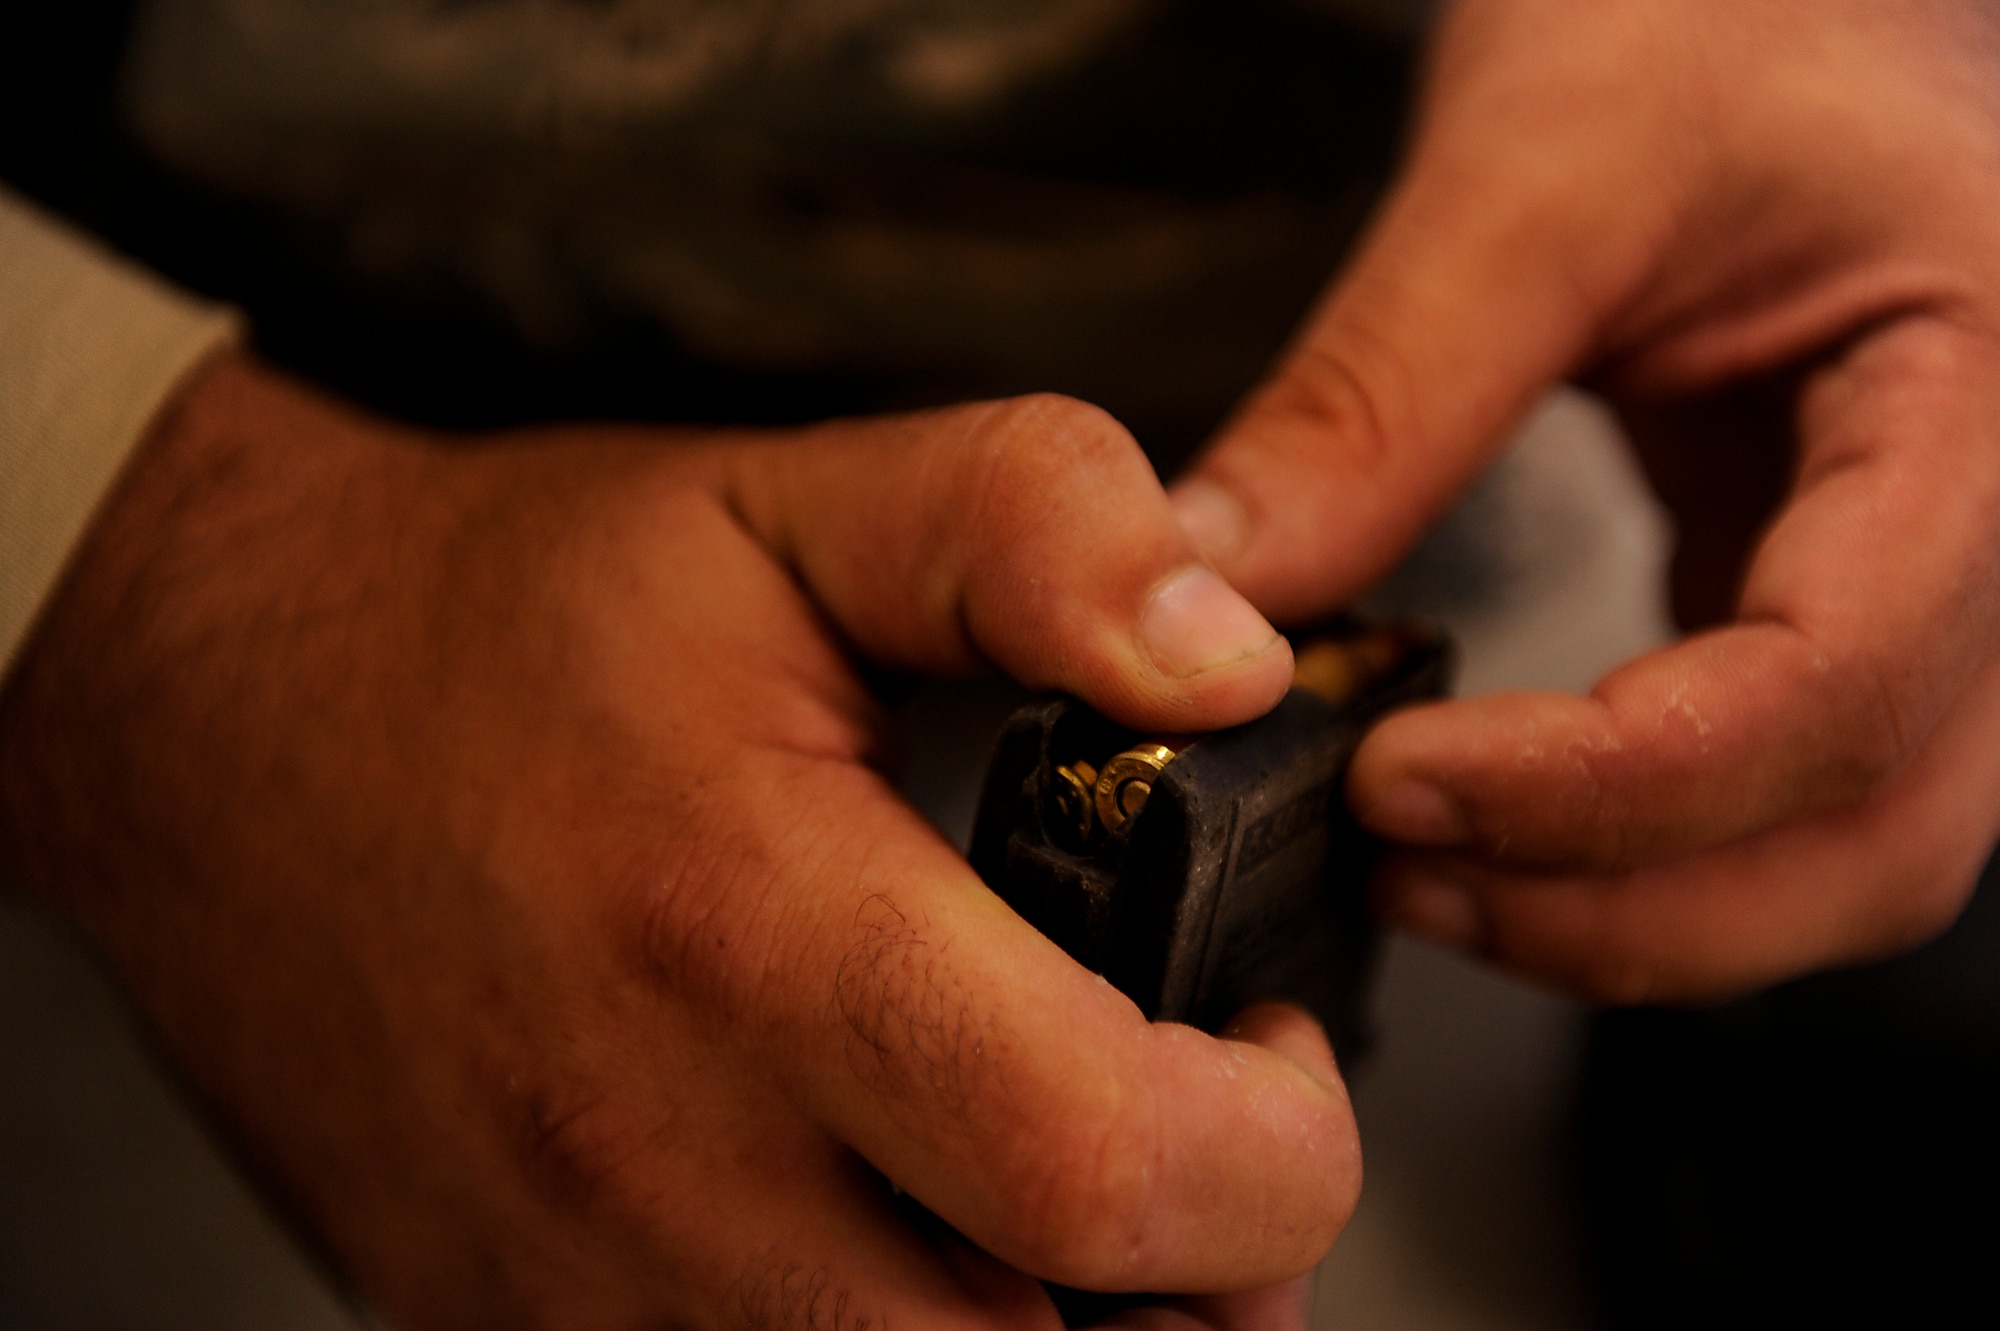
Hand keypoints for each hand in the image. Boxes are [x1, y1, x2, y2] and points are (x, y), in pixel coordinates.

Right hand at [0, 352, 1354, 1327]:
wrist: (214, 715)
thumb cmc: (502, 619)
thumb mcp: (789, 501)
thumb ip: (1033, 530)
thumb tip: (1231, 654)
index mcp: (750, 929)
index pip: (1100, 1165)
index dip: (1272, 1147)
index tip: (1272, 1049)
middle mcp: (653, 1156)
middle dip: (1195, 1283)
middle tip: (1188, 1137)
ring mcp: (567, 1282)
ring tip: (1054, 1181)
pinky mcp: (507, 1326)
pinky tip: (897, 1222)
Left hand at [1172, 0, 1999, 1000]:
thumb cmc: (1713, 15)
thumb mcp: (1533, 177)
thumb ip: (1378, 404)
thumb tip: (1209, 598)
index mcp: (1984, 395)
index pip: (1840, 675)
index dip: (1615, 782)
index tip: (1397, 783)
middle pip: (1876, 831)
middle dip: (1626, 899)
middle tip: (1399, 869)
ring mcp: (1935, 576)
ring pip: (1847, 848)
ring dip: (1636, 910)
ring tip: (1426, 870)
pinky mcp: (1841, 593)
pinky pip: (1784, 786)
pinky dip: (1641, 844)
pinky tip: (1493, 811)